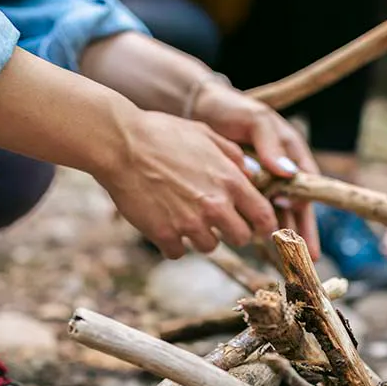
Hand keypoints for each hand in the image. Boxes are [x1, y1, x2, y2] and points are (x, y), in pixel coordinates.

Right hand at [95, 109, 279, 259]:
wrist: (121, 144)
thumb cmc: (162, 134)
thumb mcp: (206, 134)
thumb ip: (233, 156)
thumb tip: (251, 173)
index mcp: (230, 181)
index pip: (264, 216)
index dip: (265, 226)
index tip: (260, 229)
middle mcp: (215, 206)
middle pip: (241, 238)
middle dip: (232, 232)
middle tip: (217, 222)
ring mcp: (189, 223)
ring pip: (209, 247)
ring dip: (200, 236)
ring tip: (184, 216)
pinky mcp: (164, 235)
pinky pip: (178, 252)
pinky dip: (172, 243)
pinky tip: (164, 225)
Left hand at [189, 79, 320, 257]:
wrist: (204, 107)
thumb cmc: (234, 109)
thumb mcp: (256, 121)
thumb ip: (271, 144)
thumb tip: (287, 173)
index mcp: (291, 154)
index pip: (306, 188)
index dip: (306, 213)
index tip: (305, 236)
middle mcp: (281, 171)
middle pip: (295, 208)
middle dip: (301, 235)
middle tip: (307, 261)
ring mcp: (263, 180)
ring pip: (276, 213)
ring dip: (281, 236)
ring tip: (286, 261)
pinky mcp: (244, 186)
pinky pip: (254, 210)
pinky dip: (256, 226)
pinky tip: (257, 245)